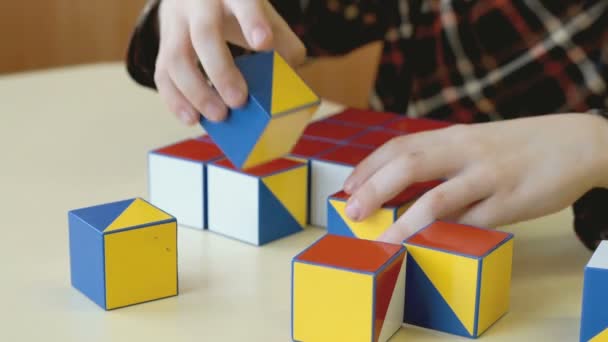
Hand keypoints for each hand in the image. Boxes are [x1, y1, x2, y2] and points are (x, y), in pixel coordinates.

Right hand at [155, 0, 305, 124]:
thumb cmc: (237, 10)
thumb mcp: (264, 15)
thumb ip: (283, 43)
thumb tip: (288, 80)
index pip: (242, 2)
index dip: (252, 22)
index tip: (264, 44)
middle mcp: (199, 5)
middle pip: (204, 34)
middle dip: (221, 70)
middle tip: (239, 100)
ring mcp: (176, 25)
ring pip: (176, 58)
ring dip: (197, 92)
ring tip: (218, 115)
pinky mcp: (164, 47)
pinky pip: (163, 75)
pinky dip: (175, 100)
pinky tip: (192, 119)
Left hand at [343, 113, 607, 243]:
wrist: (576, 142)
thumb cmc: (515, 147)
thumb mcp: (474, 143)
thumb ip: (440, 161)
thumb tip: (398, 190)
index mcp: (452, 136)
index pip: (400, 146)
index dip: (369, 165)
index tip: (347, 186)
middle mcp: (465, 152)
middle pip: (410, 165)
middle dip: (375, 188)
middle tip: (352, 211)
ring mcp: (488, 177)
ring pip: (438, 198)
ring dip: (405, 221)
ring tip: (384, 239)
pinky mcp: (511, 202)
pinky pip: (472, 224)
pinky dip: (448, 235)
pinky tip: (430, 246)